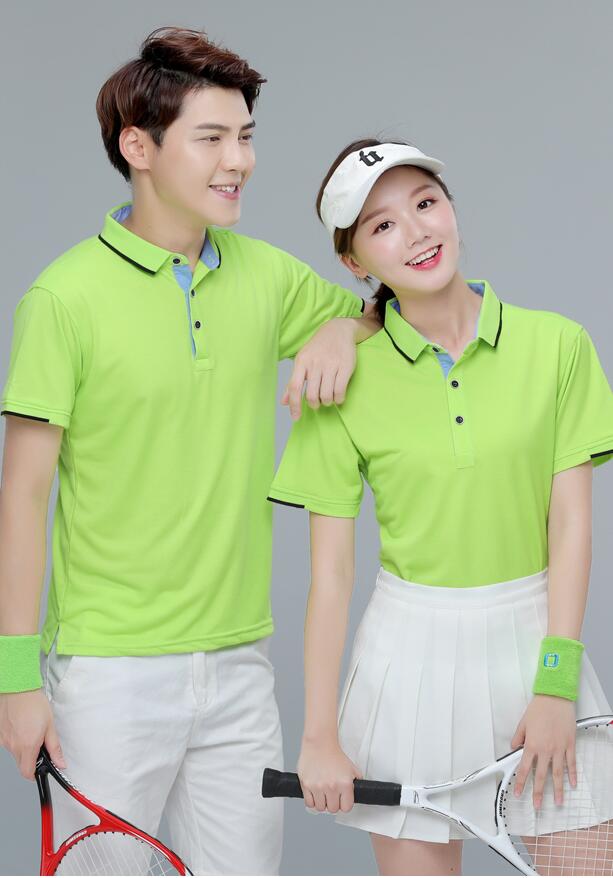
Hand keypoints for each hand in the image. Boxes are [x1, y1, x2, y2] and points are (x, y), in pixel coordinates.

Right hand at [0, 689, 64, 779]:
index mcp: (27, 745)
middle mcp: (13, 746)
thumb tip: (60, 763)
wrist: (17, 688)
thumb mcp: (50, 725)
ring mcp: (4, 740)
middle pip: (21, 763)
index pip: (27, 773)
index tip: (40, 768)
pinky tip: (20, 726)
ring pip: (14, 752)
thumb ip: (54, 747)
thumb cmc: (33, 703)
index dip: (35, 774)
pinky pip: (8, 743)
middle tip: (39, 743)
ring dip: (23, 747)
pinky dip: (15, 738)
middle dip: (31, 758)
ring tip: (29, 729)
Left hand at [282, 318, 357, 419]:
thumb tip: (283, 402)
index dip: (294, 405)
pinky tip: (338, 397)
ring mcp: (331, 364)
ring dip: (327, 402)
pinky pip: (340, 390)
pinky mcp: (345, 366)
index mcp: (301, 362)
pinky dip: (338, 399)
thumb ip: (292, 382)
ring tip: (328, 398)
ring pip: (326, 395)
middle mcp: (315, 363)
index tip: (296, 418)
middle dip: (314, 404)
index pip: (294, 387)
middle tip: (317, 403)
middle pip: (311, 394)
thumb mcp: (302, 361)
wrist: (338, 330)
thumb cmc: (317, 348)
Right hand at [297, 737, 361, 812]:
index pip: (346, 807)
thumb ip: (356, 782)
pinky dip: (312, 801)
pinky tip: (315, 794)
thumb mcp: (351, 768)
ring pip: (320, 808)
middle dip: (333, 803)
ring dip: (322, 803)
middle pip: (333, 809)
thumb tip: (358, 793)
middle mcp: (332, 786)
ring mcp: (318, 786)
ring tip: (323, 794)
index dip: (344, 804)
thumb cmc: (334, 754)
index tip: (341, 801)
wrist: (320, 743)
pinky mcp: (306, 785)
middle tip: (331, 796)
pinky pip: (309, 803)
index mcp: (345, 784)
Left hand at [510, 694, 576, 808]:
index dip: (521, 782)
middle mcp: (545, 749)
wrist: (555, 698)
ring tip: (557, 802)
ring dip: (557, 790)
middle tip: (537, 805)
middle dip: (538, 793)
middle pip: (541, 776)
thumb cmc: (539, 708)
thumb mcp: (523, 723)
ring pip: (558, 774)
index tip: (519, 792)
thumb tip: (514, 747)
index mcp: (531, 744)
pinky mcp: (569, 745)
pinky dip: (572, 775)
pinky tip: (572, 784)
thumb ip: (518, 737)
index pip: (525, 768)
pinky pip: (571, 763)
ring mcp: (559, 749)